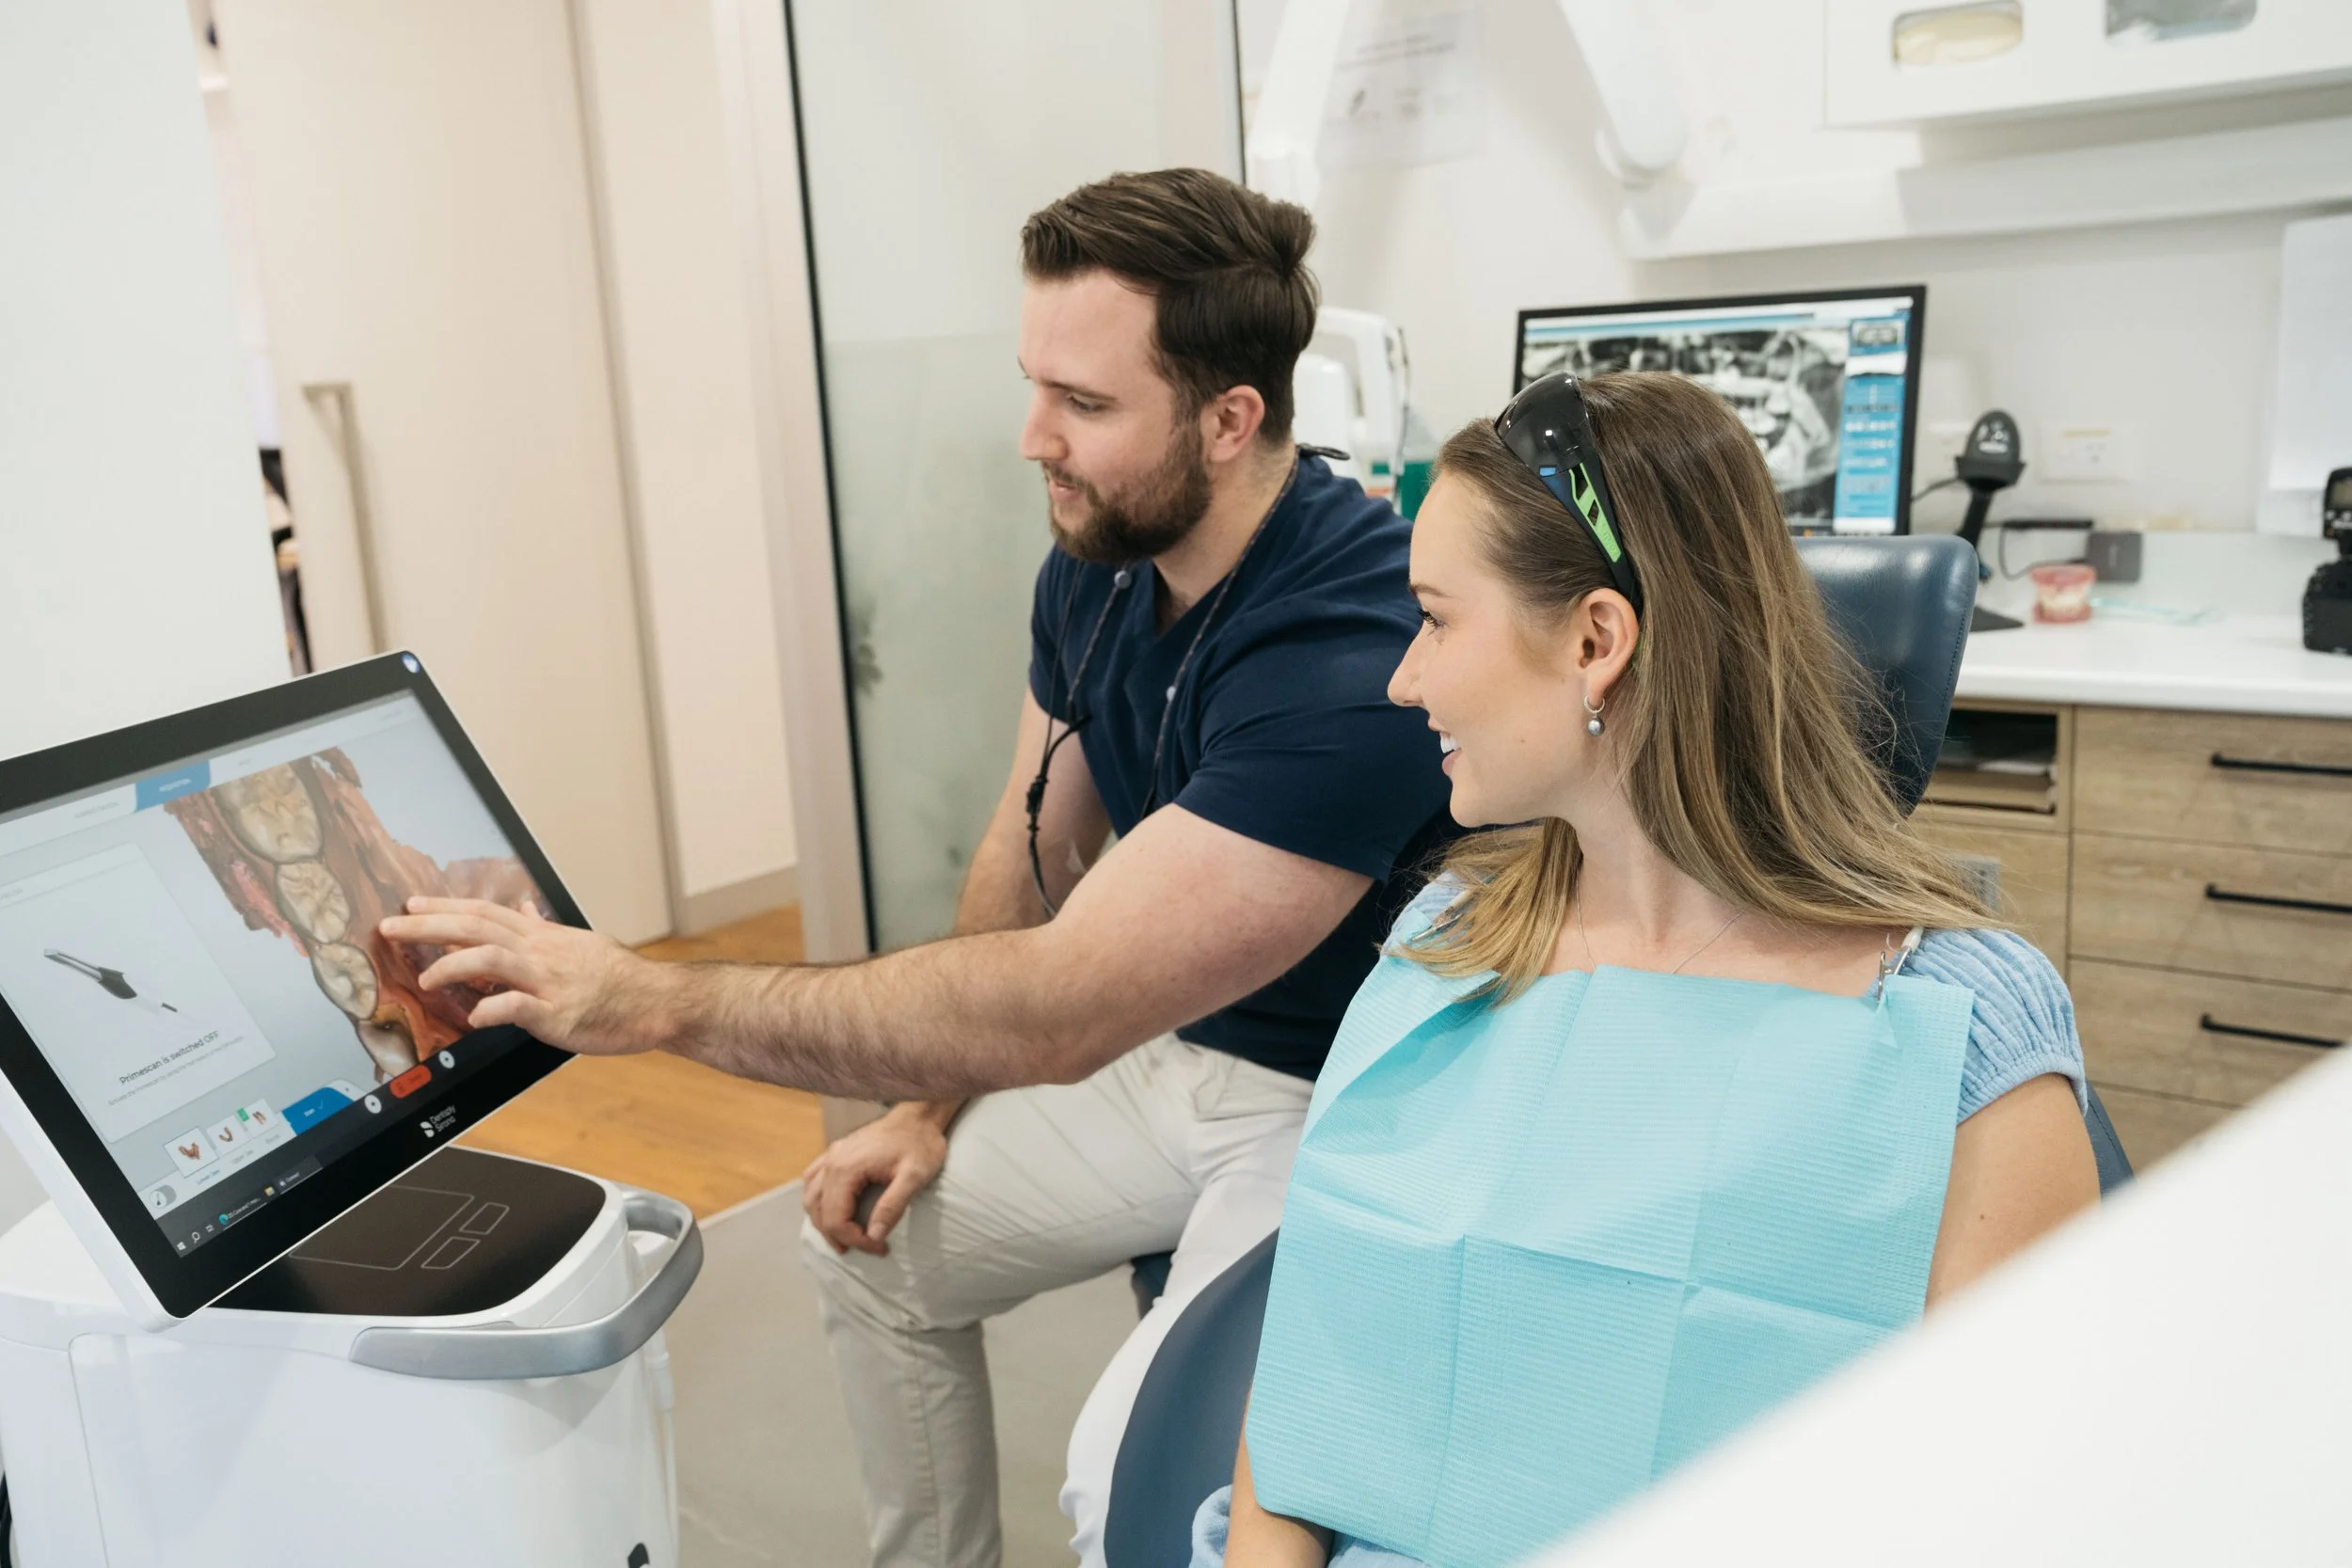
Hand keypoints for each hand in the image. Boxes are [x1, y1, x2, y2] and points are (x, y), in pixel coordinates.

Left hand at [381, 897, 679, 1055]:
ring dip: (452, 965)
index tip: (412, 905)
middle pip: (477, 927)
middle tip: (391, 927)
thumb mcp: (580, 942)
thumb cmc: (621, 978)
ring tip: (425, 977)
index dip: (445, 906)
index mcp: (543, 936)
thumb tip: (522, 906)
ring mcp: (548, 981)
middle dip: (429, 926)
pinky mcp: (557, 1013)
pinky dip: (489, 1010)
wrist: (658, 1000)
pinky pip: (516, 1007)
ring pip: (491, 958)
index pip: (485, 912)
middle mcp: (541, 952)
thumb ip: (544, 926)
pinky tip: (473, 1018)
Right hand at [801, 1105, 949, 1255]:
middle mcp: (832, 1161)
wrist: (919, 1115)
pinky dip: (818, 1201)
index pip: (836, 1218)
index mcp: (847, 1168)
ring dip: (824, 1221)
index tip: (880, 1247)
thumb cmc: (920, 1144)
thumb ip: (892, 1206)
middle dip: (839, 1236)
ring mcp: (831, 1155)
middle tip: (865, 1248)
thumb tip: (874, 1236)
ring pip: (811, 1197)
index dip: (855, 1240)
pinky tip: (831, 1210)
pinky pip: (813, 1180)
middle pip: (819, 1211)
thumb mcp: (914, 1177)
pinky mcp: (836, 1152)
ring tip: (845, 1239)